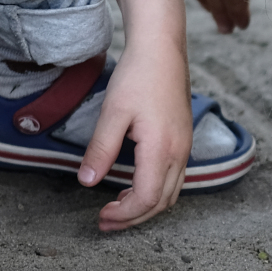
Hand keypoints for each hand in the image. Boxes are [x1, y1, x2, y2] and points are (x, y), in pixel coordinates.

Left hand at [77, 37, 191, 230]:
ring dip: (145, 207)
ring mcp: (185, 147)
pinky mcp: (183, 141)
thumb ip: (101, 150)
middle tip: (105, 222)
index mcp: (162, 148)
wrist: (162, 48)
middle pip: (161, 203)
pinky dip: (155, 192)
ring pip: (171, 194)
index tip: (101, 216)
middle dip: (133, 218)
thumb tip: (87, 182)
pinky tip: (134, 186)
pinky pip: (174, 179)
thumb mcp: (113, 113)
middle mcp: (180, 153)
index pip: (145, 198)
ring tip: (117, 208)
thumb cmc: (138, 75)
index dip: (123, 214)